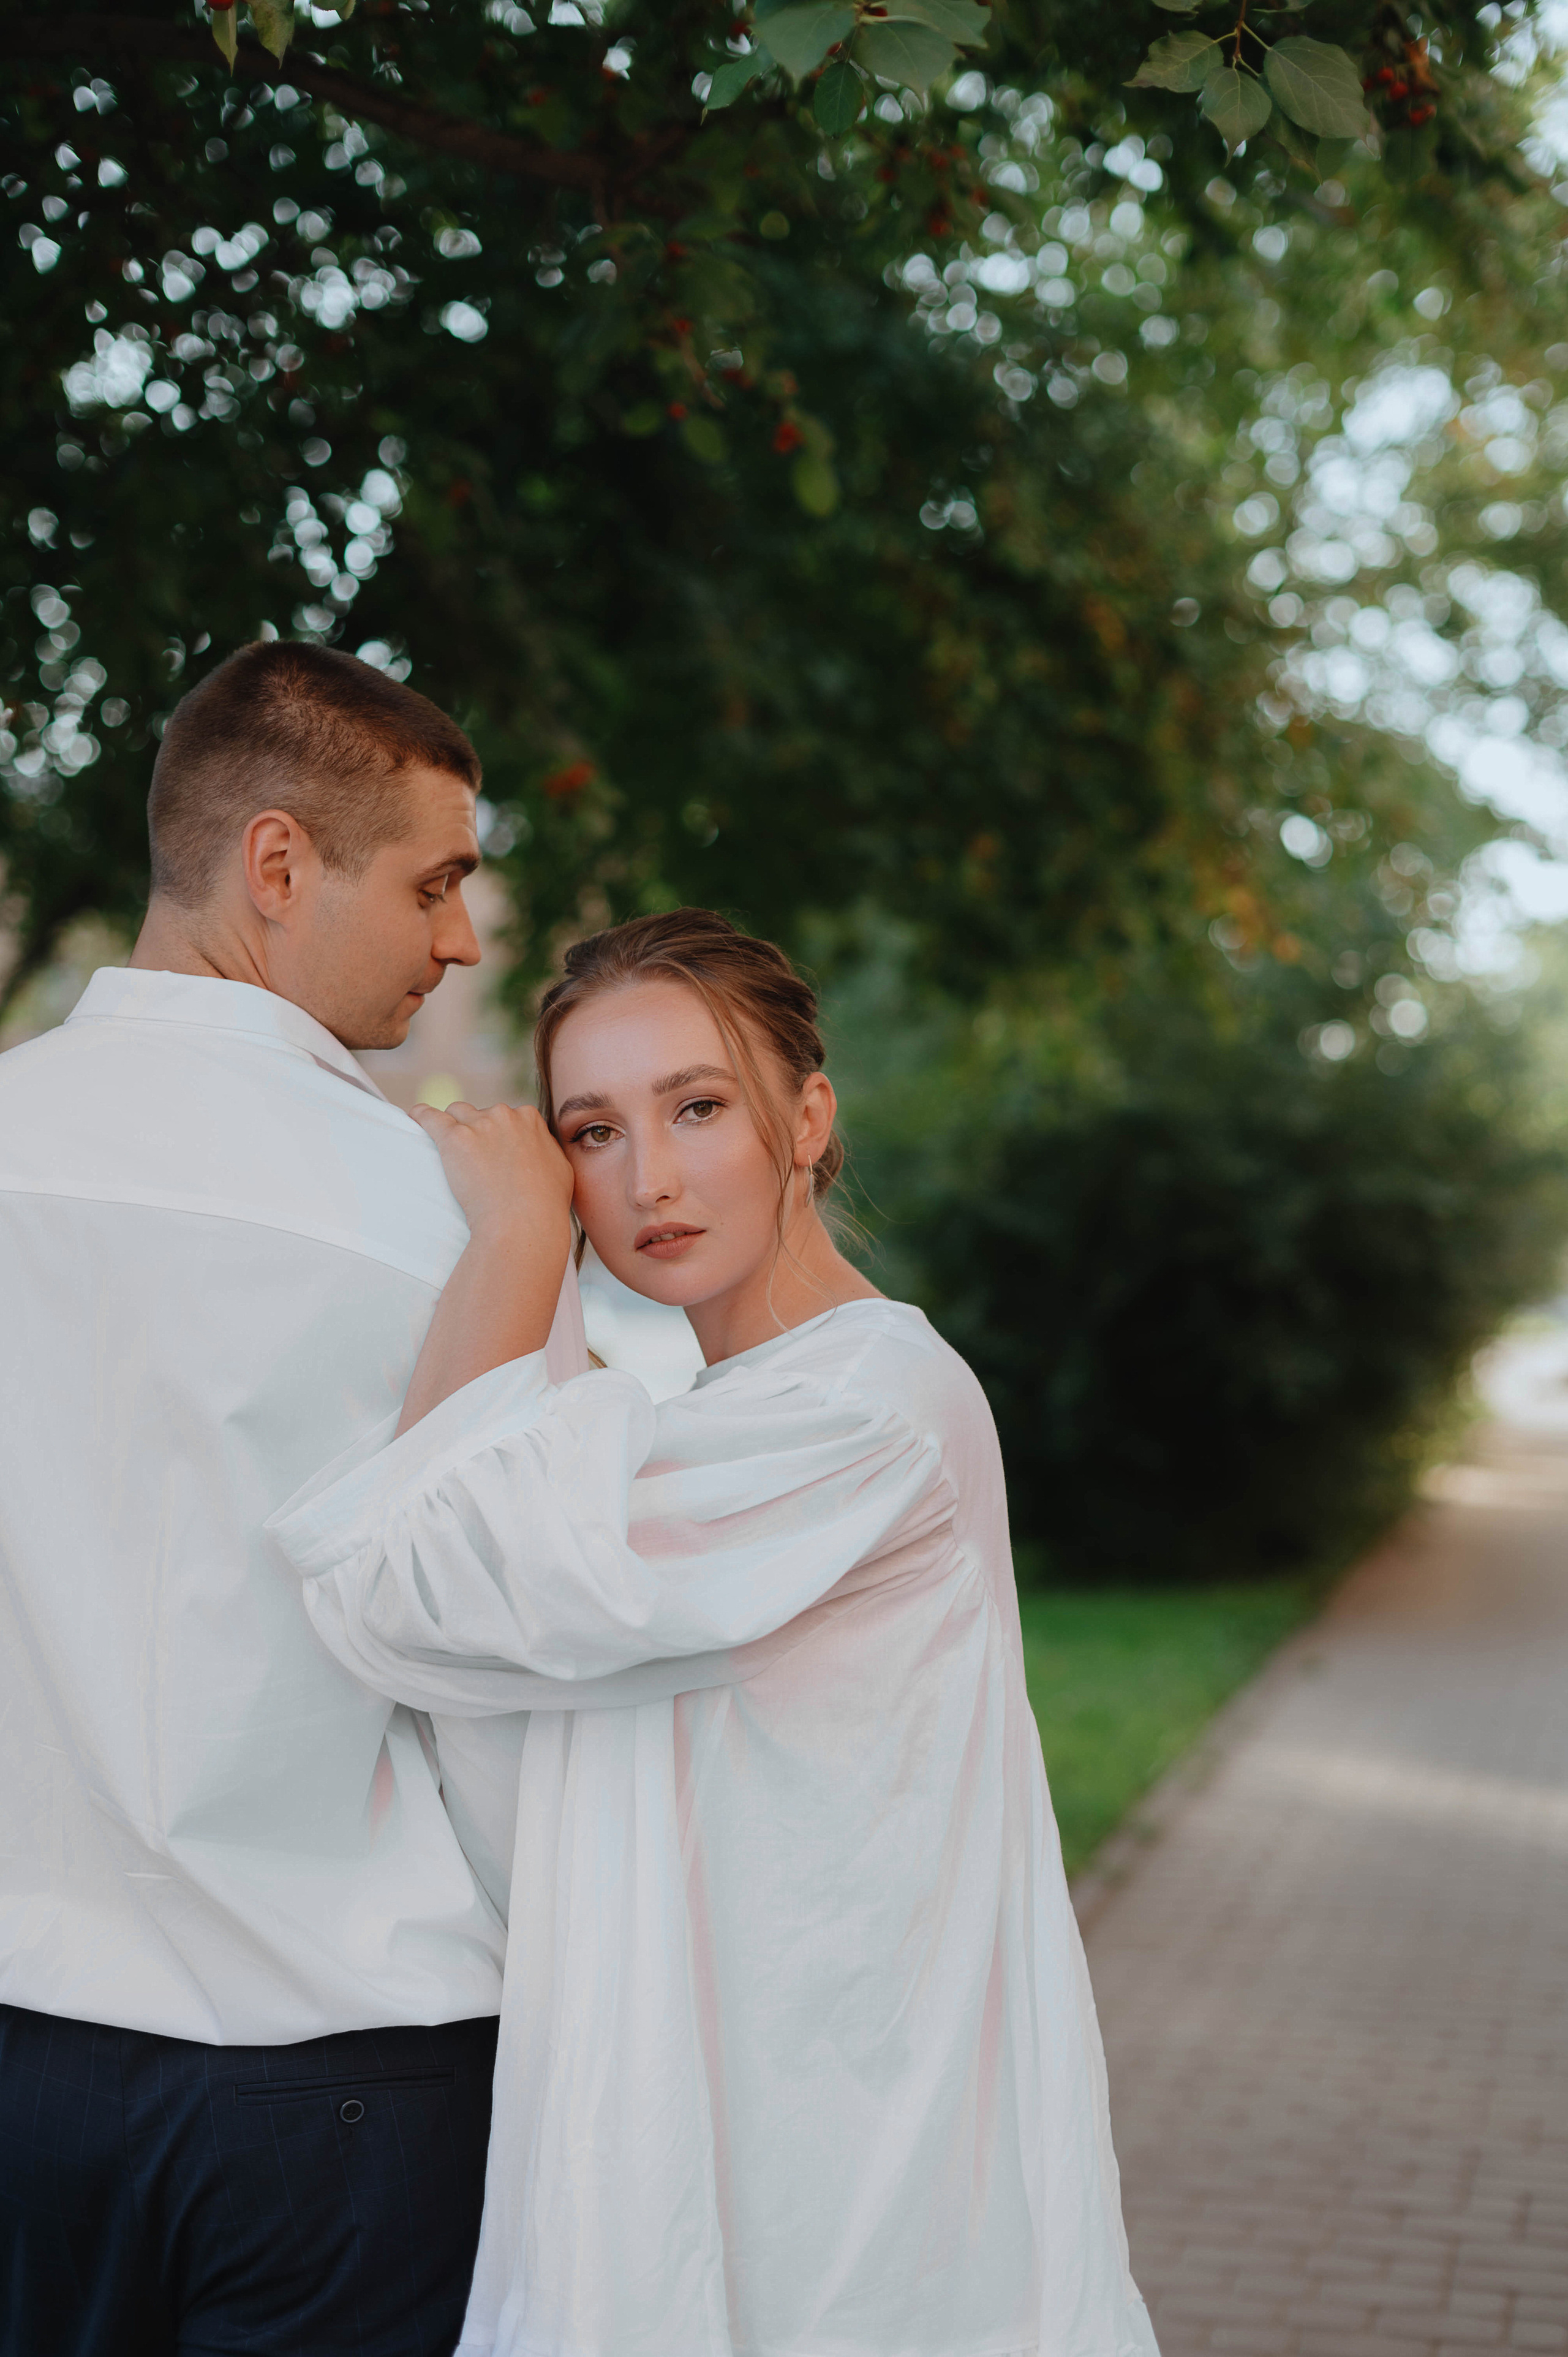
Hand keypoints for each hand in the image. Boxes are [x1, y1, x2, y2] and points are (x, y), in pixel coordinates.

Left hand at [410, 1100, 573, 1239]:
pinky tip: (414, 1116)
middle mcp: (504, 1115)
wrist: (524, 1223)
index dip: (499, 1135)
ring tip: (449, 1149)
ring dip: (454, 1127)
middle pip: (481, 1113)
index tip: (495, 1153)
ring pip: (457, 1113)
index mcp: (530, 1119)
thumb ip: (546, 1149)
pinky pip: (429, 1116)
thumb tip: (540, 1145)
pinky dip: (421, 1116)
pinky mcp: (453, 1138)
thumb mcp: (560, 1169)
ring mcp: (478, 1124)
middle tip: (476, 1162)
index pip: (507, 1116)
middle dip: (478, 1132)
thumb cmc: (545, 1204)